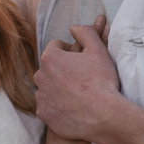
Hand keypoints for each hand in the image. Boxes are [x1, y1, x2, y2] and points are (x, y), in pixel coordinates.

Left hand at [35, 14, 121, 141]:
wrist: (104, 116)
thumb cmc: (101, 81)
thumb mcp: (98, 50)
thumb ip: (85, 32)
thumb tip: (74, 27)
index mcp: (50, 58)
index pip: (56, 47)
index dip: (70, 50)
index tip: (81, 60)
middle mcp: (40, 77)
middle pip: (50, 68)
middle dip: (63, 70)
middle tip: (82, 77)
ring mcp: (41, 97)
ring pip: (49, 87)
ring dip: (59, 88)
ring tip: (78, 94)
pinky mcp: (44, 115)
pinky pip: (49, 106)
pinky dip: (58, 106)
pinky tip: (73, 107)